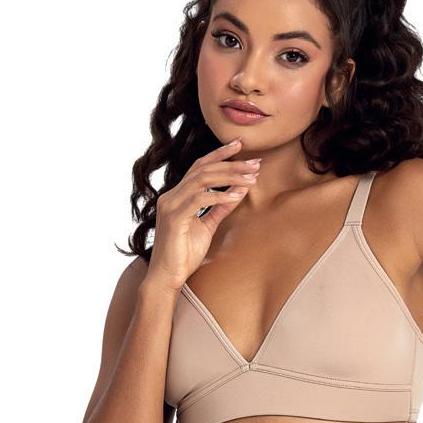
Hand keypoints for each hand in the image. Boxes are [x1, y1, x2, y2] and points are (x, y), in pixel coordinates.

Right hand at [149, 137, 261, 288]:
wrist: (167, 277)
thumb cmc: (184, 254)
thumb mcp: (207, 227)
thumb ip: (220, 208)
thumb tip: (238, 191)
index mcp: (178, 195)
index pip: (199, 167)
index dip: (219, 154)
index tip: (239, 145)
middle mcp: (171, 196)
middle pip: (203, 169)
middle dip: (231, 164)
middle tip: (255, 163)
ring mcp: (170, 205)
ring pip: (202, 180)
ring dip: (230, 177)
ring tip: (251, 178)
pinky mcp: (174, 218)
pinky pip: (199, 200)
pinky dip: (219, 196)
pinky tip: (236, 195)